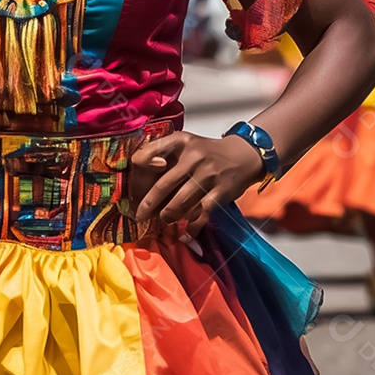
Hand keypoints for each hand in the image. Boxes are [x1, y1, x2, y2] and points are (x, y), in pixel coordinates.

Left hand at [130, 130, 265, 234]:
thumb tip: (138, 168)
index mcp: (181, 142)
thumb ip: (163, 151)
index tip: (132, 187)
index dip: (139, 168)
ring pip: (181, 202)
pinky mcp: (221, 192)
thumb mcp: (185, 143)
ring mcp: (208, 174)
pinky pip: (201, 213)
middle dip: (149, 204)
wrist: (243, 155)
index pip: (152, 151)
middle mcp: (194, 156)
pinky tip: (185, 232)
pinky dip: (192, 225)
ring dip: (169, 215)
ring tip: (164, 219)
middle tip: (140, 216)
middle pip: (164, 184)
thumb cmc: (207, 152)